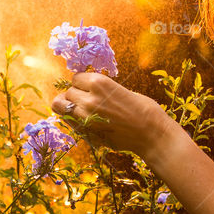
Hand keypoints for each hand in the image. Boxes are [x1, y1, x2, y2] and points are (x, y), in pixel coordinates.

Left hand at [51, 72, 173, 155]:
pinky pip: (69, 122)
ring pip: (60, 106)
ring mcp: (86, 117)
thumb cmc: (144, 109)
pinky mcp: (87, 133)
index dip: (82, 83)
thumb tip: (85, 90)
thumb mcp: (121, 90)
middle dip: (75, 95)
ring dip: (69, 107)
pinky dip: (73, 120)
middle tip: (86, 101)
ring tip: (82, 110)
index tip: (89, 88)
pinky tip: (87, 122)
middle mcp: (89, 98)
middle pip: (67, 92)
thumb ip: (101, 90)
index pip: (75, 78)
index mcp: (99, 82)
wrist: (153, 134)